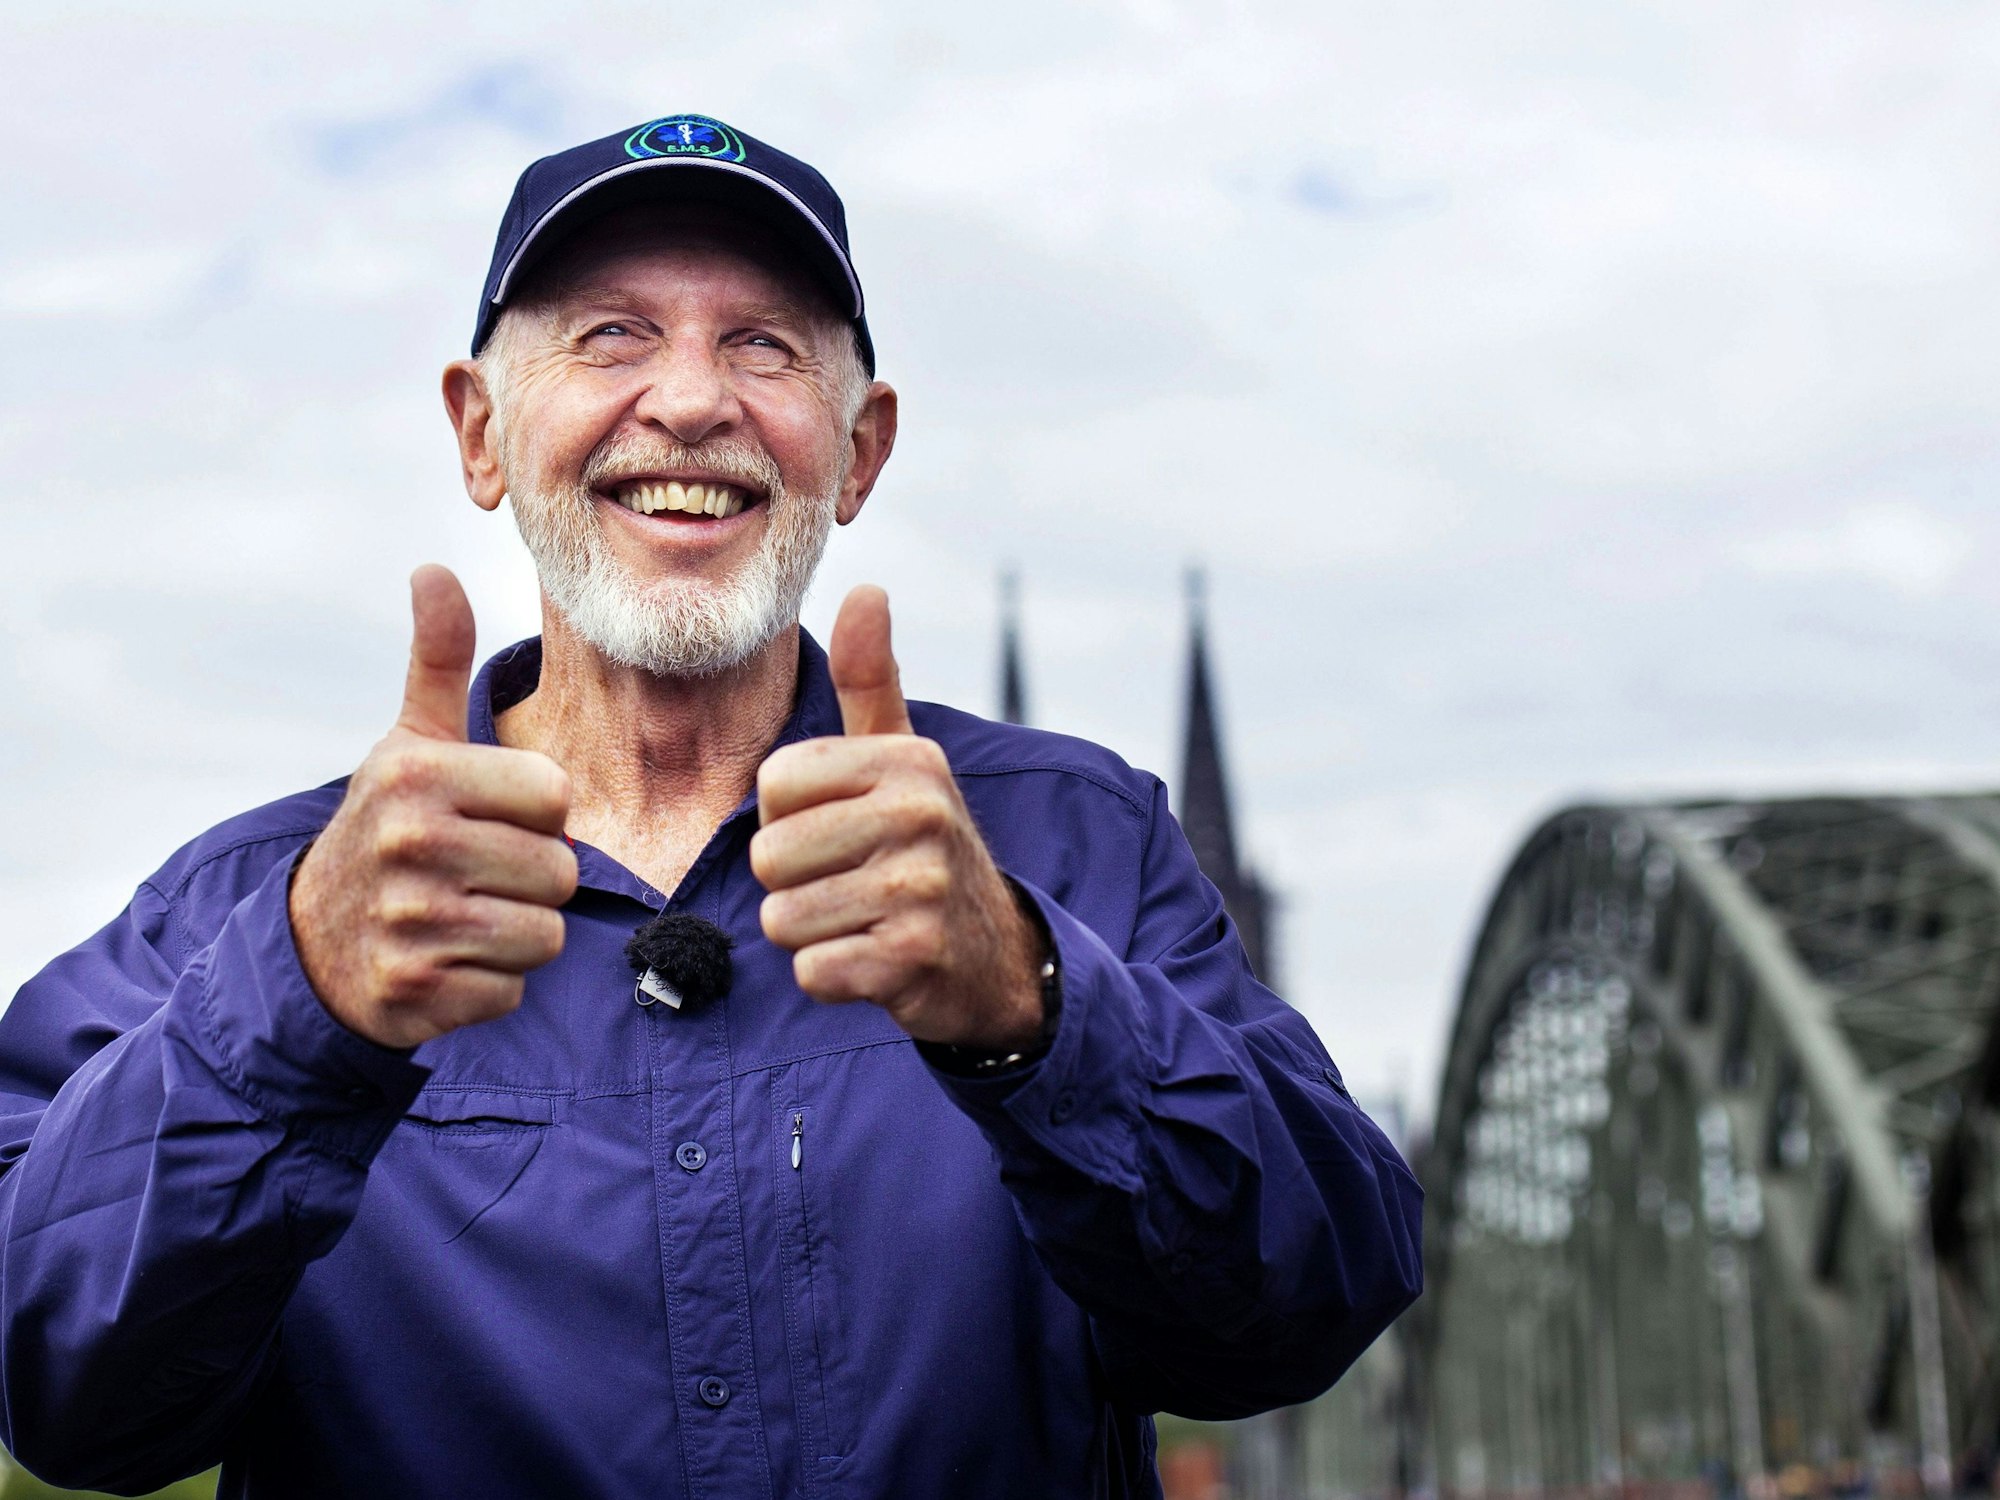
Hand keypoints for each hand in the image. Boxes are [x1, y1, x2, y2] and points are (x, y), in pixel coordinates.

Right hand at [289, 565, 578, 1048]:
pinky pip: (512, 990)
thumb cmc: (387, 828)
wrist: (312, 943)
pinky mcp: (414, 991)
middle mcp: (409, 843)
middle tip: (475, 873)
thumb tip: (434, 566)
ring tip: (464, 913)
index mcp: (418, 773)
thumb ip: (437, 659)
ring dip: (516, 932)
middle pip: (561, 869)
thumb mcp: (408, 742)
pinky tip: (446, 961)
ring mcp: (409, 922)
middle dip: (532, 877)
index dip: (535, 811)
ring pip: (544, 933)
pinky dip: (490, 984)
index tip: (487, 814)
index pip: (555, 794)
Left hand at [752, 586, 1043, 1047]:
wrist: (994, 956)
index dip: (789, 817)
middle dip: (796, 883)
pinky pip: (811, 971)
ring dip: (812, 933)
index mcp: (908, 761)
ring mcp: (921, 889)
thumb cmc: (922, 847)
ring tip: (863, 920)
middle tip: (852, 883)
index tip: (841, 829)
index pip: (774, 784)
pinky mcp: (912, 959)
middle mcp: (920, 815)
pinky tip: (874, 961)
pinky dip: (832, 977)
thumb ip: (873, 679)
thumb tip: (868, 589)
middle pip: (769, 856)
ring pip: (783, 918)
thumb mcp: (903, 761)